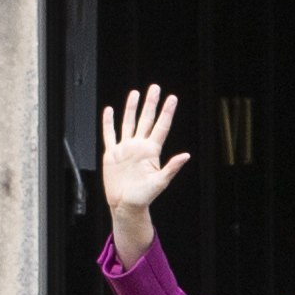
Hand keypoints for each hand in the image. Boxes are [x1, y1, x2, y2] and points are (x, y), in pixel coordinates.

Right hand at [97, 84, 188, 255]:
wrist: (125, 206)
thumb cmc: (144, 198)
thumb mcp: (160, 183)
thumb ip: (171, 168)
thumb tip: (186, 156)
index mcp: (151, 152)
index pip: (161, 127)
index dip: (167, 112)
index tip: (172, 98)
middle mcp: (139, 147)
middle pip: (146, 120)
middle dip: (150, 104)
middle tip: (155, 88)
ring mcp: (125, 149)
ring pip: (128, 123)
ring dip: (131, 108)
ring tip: (135, 94)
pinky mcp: (112, 154)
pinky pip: (109, 135)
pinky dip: (108, 123)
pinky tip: (109, 111)